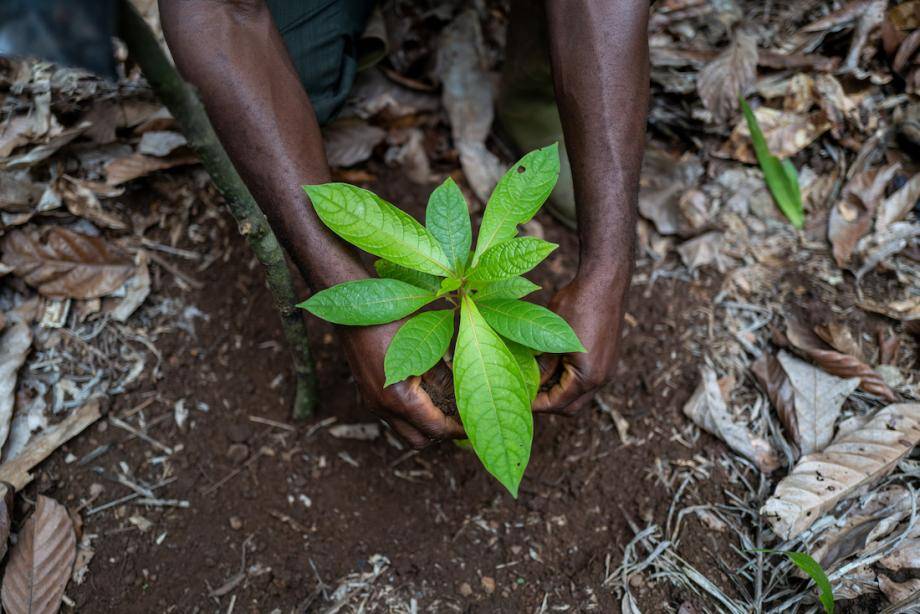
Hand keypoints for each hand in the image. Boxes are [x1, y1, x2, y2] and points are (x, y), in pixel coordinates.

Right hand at [340, 323, 464, 448]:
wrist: (353, 310)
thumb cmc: (392, 322)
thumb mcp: (426, 347)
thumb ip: (445, 377)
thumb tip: (465, 394)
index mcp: (399, 399)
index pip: (435, 429)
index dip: (458, 430)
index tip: (475, 424)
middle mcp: (383, 408)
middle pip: (419, 440)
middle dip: (442, 433)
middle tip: (461, 419)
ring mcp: (373, 403)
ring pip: (405, 430)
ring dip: (426, 424)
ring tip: (446, 406)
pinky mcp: (368, 395)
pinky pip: (394, 416)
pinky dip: (413, 414)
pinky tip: (427, 395)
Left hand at [534, 275, 627, 414]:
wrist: (604, 281)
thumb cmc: (577, 303)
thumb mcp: (551, 337)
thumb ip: (542, 366)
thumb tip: (528, 384)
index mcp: (588, 376)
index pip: (557, 403)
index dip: (536, 404)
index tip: (518, 397)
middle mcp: (602, 378)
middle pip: (571, 407)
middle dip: (548, 403)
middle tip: (525, 393)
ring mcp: (607, 369)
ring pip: (579, 394)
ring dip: (558, 391)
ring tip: (535, 379)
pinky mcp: (606, 359)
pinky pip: (585, 380)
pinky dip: (568, 379)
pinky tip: (551, 366)